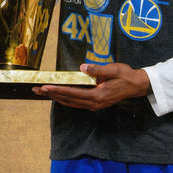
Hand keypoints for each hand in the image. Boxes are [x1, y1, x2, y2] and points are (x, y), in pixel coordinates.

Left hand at [33, 62, 150, 110]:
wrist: (137, 86)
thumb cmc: (125, 76)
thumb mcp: (113, 69)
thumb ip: (97, 69)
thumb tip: (83, 67)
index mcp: (97, 95)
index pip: (72, 93)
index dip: (57, 90)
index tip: (45, 87)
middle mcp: (94, 103)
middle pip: (68, 100)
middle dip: (51, 95)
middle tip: (36, 90)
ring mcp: (94, 105)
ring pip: (70, 103)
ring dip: (56, 98)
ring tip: (42, 93)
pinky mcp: (95, 104)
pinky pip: (76, 103)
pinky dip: (65, 99)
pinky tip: (58, 95)